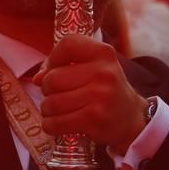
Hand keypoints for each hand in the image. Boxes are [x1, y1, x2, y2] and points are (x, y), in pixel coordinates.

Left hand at [35, 34, 147, 155]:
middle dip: (48, 90)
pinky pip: (55, 123)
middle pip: (52, 78)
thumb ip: (65, 66)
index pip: (67, 44)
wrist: (132, 119)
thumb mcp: (94, 68)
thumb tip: (37, 79)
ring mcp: (99, 97)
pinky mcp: (93, 120)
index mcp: (103, 53)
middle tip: (58, 95)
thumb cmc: (106, 90)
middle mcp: (103, 72)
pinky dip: (51, 125)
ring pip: (50, 103)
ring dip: (48, 110)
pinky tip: (59, 124)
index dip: (53, 58)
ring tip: (60, 110)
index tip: (53, 70)